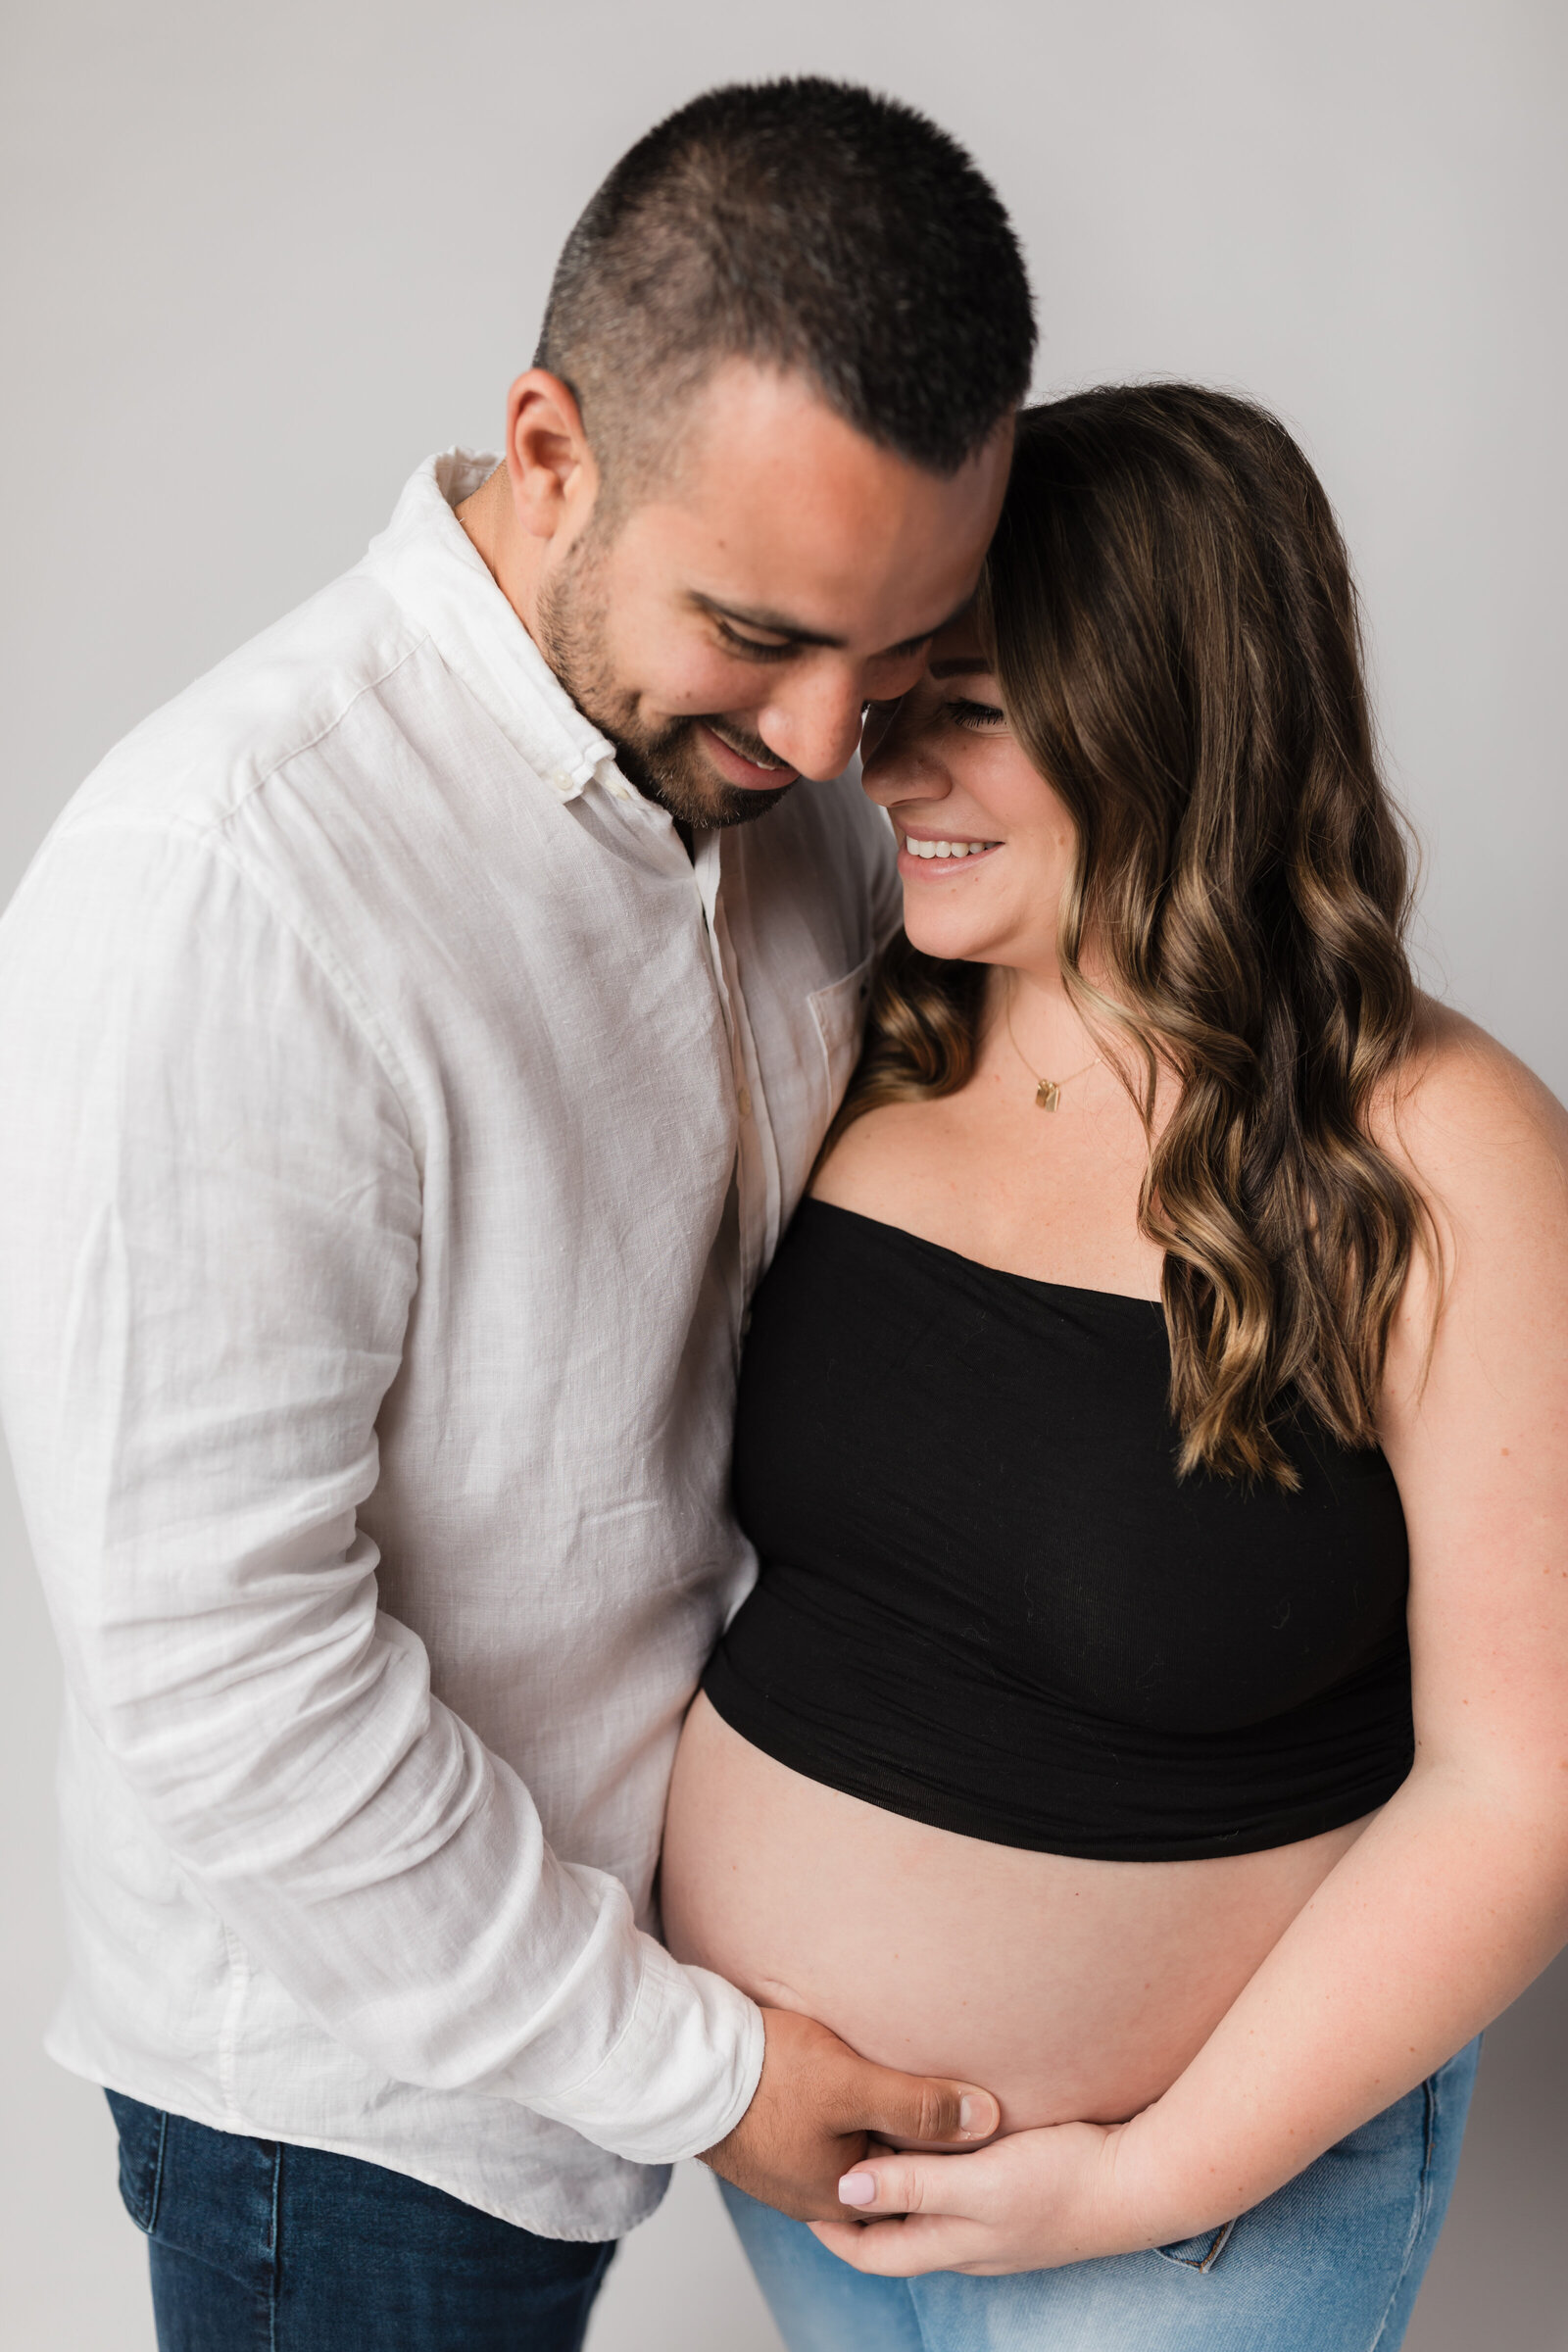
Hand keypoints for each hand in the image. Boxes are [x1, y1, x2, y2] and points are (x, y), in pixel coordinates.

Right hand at [699, 2008, 1000, 2222]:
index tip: (978, 2114)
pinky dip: (842, 2113)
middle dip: (912, 2137)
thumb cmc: (768, 2075)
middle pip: (886, 2167)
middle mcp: (815, 2195)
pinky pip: (821, 2133)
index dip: (951, 2149)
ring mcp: (786, 2170)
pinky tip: (847, 2079)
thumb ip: (922, 2104)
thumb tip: (988, 2118)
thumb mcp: (856, 2084)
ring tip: (898, 2080)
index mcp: (845, 2196)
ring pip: (852, 2148)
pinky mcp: (766, 2139)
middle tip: (944, 2094)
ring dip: (875, 2121)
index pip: (919, 2183)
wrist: (682, 2062)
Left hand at [810, 2118, 1144, 2276]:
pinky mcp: (1017, 2194)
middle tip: (820, 2154)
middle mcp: (967, 2241)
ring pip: (925, 2208)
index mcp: (950, 2245)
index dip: (830, 2227)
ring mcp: (994, 2221)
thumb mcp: (979, 2183)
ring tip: (863, 2135)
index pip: (870, 2250)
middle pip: (893, 2231)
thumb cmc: (1062, 2183)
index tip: (795, 2190)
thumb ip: (914, 2184)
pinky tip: (932, 2133)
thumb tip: (844, 2190)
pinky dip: (930, 2167)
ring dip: (892, 2181)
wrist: (1139, 2183)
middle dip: (855, 2203)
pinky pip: (956, 2189)